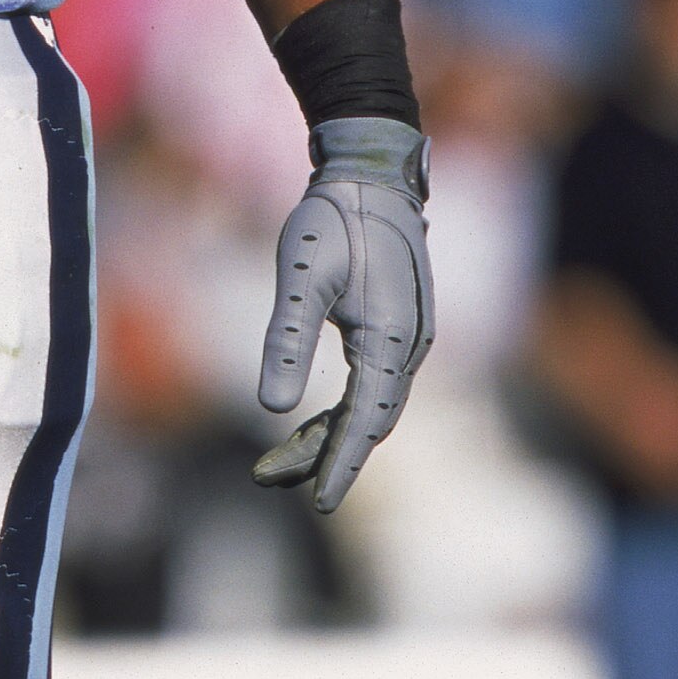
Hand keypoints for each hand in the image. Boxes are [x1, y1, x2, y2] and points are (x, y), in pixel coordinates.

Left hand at [253, 116, 432, 513]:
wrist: (371, 175)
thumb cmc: (333, 219)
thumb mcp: (300, 277)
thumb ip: (286, 340)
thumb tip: (270, 407)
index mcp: (391, 338)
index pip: (368, 421)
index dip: (343, 464)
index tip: (320, 503)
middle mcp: (410, 346)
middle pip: (369, 421)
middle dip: (324, 456)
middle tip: (267, 478)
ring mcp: (409, 339)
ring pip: (370, 407)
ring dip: (329, 436)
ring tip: (276, 463)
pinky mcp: (398, 330)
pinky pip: (372, 386)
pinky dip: (342, 410)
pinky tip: (310, 424)